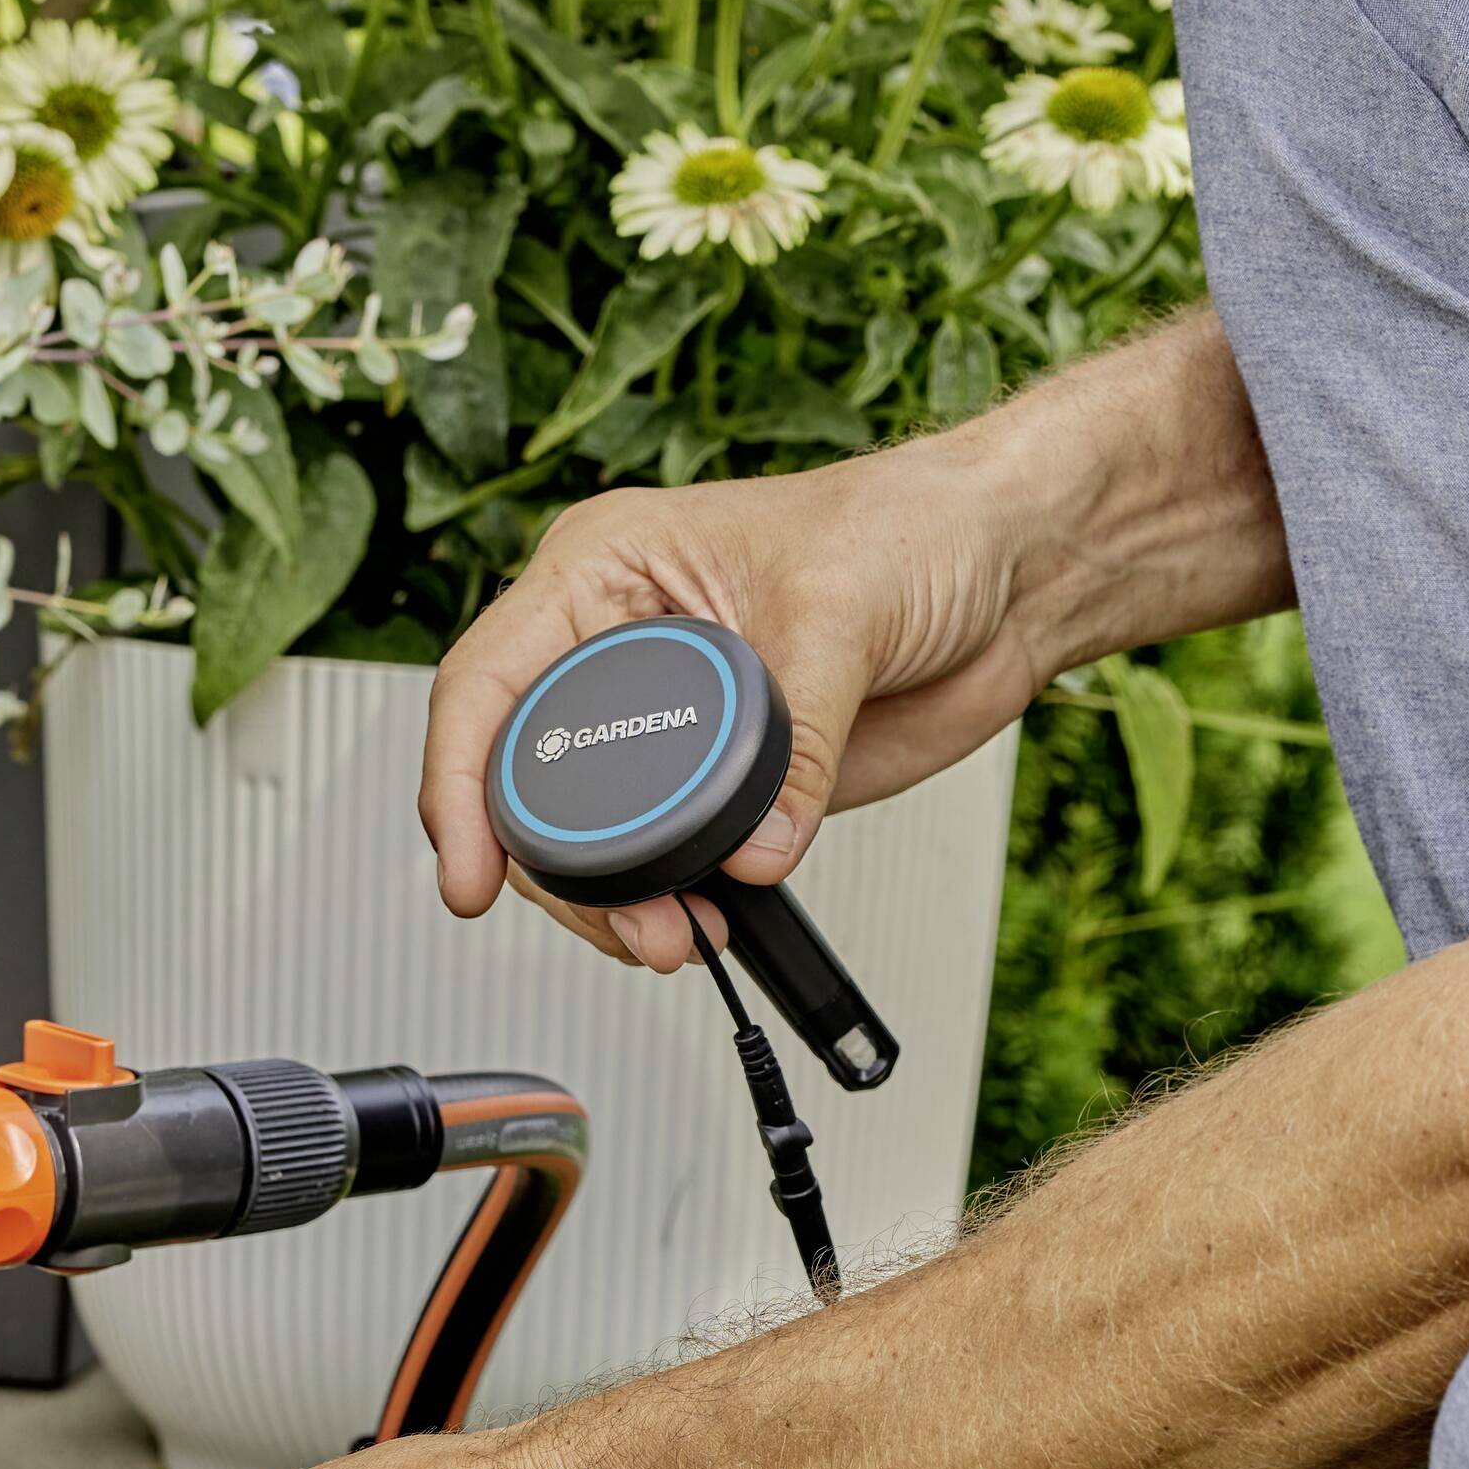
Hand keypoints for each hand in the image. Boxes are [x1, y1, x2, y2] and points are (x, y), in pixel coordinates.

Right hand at [421, 426, 1074, 971]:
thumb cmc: (912, 530)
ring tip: (680, 939)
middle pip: (524, 785)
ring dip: (620, 903)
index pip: (486, 683)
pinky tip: (712, 921)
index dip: (458, 786)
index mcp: (601, 572)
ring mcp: (667, 722)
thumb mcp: (839, 612)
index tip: (469, 876)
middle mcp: (613, 647)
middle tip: (630, 928)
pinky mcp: (725, 779)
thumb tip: (754, 851)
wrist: (1009, 571)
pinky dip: (677, 900)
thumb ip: (794, 741)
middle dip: (558, 874)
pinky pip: (669, 856)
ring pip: (589, 838)